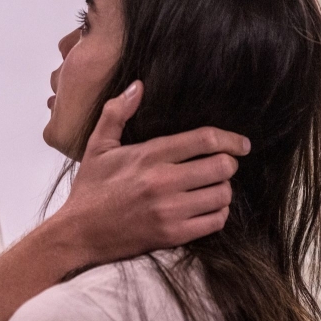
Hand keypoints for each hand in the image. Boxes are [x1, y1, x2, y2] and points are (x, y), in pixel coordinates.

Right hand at [52, 80, 248, 263]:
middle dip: (228, 163)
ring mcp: (169, 210)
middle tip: (224, 164)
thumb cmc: (90, 188)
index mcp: (148, 155)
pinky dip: (218, 214)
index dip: (230, 139)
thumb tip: (138, 85)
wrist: (78, 233)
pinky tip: (208, 208)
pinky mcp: (172, 235)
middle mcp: (162, 181)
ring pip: (221, 195)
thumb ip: (116, 112)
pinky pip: (214, 222)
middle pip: (220, 166)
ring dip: (223, 189)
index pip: (203, 139)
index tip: (242, 143)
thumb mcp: (98, 146)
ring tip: (214, 187)